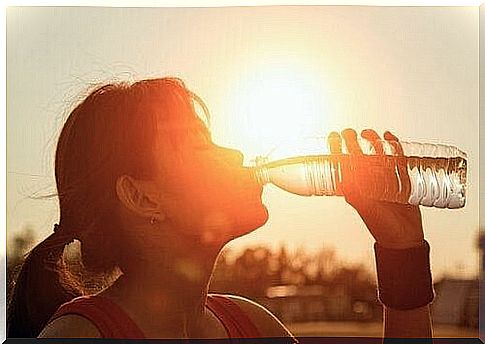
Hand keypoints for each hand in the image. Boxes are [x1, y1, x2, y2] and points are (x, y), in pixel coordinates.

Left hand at [328, 128, 423, 248]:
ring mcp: (385, 179)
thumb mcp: (365, 209)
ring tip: (369, 133)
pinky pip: (397, 160)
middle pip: (360, 155)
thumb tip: (343, 181)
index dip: (336, 149)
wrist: (404, 237)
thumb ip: (356, 195)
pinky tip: (391, 137)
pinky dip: (395, 147)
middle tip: (350, 131)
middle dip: (353, 142)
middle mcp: (368, 181)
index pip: (343, 164)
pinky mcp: (401, 179)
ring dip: (373, 142)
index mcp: (356, 187)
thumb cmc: (381, 226)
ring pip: (377, 155)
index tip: (333, 136)